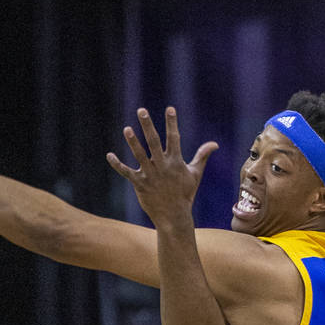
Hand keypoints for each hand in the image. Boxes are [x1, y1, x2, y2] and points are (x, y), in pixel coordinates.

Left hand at [106, 107, 217, 225]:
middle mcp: (162, 166)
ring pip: (139, 155)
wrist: (174, 216)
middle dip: (148, 126)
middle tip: (141, 111)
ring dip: (133, 142)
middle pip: (154, 142)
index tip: (170, 109)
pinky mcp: (140, 184)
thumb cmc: (185, 193)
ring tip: (127, 129)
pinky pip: (127, 173)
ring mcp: (150, 175)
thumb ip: (202, 156)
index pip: (174, 138)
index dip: (172, 123)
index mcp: (176, 162)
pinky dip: (117, 165)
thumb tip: (214, 144)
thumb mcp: (195, 173)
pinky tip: (109, 155)